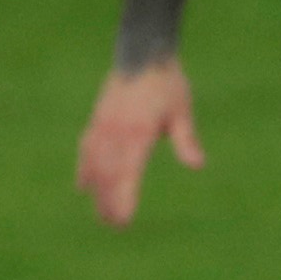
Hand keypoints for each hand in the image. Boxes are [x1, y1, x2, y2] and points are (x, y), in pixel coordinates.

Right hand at [76, 61, 203, 227]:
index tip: (124, 220)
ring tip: (101, 214)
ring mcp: (103, 126)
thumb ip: (187, 140)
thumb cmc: (167, 83)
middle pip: (108, 175)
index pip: (128, 172)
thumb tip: (197, 165)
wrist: (142, 53)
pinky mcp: (97, 121)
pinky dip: (84, 169)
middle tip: (114, 226)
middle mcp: (117, 132)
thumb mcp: (182, 110)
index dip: (124, 198)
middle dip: (109, 202)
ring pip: (94, 166)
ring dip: (97, 192)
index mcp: (139, 132)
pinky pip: (86, 150)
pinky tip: (83, 187)